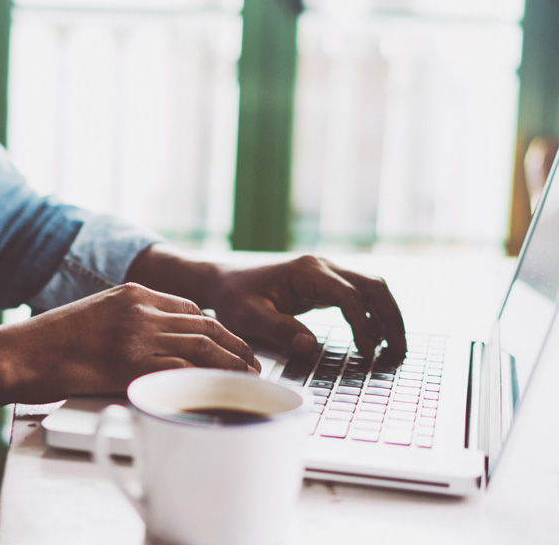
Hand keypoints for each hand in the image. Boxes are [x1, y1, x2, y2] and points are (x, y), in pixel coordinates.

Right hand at [0, 283, 258, 401]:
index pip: (189, 308)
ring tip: (248, 377)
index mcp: (132, 293)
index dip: (216, 328)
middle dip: (235, 345)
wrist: (21, 353)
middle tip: (252, 362)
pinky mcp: (132, 364)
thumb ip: (128, 322)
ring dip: (231, 363)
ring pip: (202, 346)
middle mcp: (141, 309)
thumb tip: (156, 344)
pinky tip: (220, 389)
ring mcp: (138, 335)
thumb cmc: (52, 342)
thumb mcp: (96, 315)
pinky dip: (208, 380)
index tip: (229, 343)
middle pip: (205, 325)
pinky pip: (182, 370)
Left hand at [127, 246, 406, 356]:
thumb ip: (280, 330)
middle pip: (373, 286)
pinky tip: (374, 340)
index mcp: (307, 272)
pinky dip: (372, 316)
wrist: (221, 282)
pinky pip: (358, 297)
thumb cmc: (233, 297)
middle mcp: (322, 267)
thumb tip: (310, 347)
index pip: (349, 296)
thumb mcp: (249, 317)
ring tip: (395, 349)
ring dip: (387, 316)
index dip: (363, 326)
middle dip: (391, 318)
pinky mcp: (323, 285)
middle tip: (399, 351)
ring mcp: (325, 274)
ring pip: (371, 289)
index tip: (367, 353)